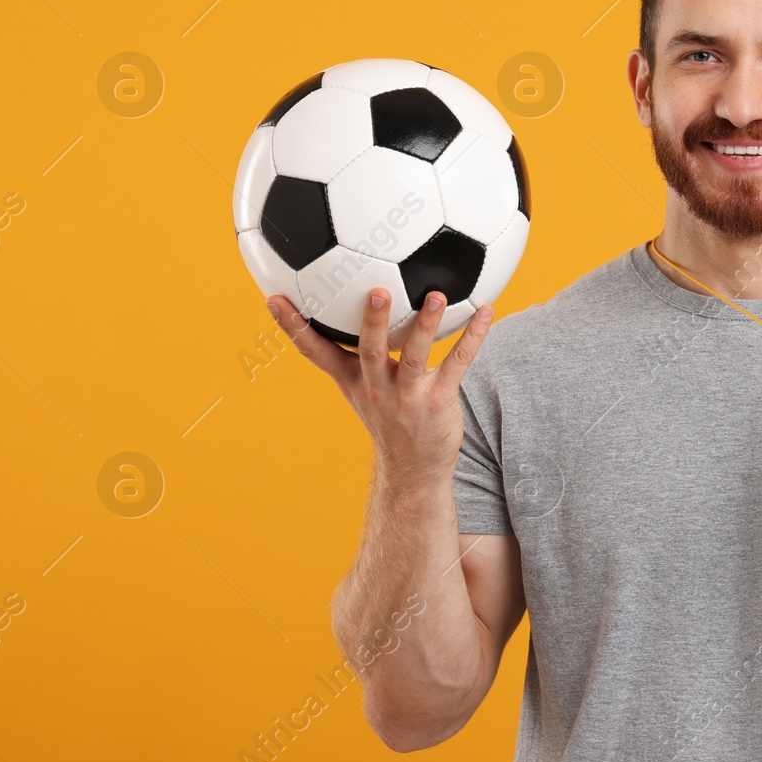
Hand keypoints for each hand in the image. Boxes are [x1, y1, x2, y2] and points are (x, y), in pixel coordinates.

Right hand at [266, 288, 493, 486]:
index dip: (294, 327)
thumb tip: (346, 306)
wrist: (413, 470)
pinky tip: (487, 311)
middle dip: (371, 322)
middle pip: (368, 350)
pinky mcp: (437, 401)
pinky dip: (473, 336)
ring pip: (414, 356)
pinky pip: (457, 363)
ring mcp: (407, 396)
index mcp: (352, 379)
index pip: (316, 351)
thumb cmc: (388, 418)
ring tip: (436, 296)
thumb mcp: (358, 388)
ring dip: (425, 325)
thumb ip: (348, 352)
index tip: (274, 299)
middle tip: (375, 291)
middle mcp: (376, 387)